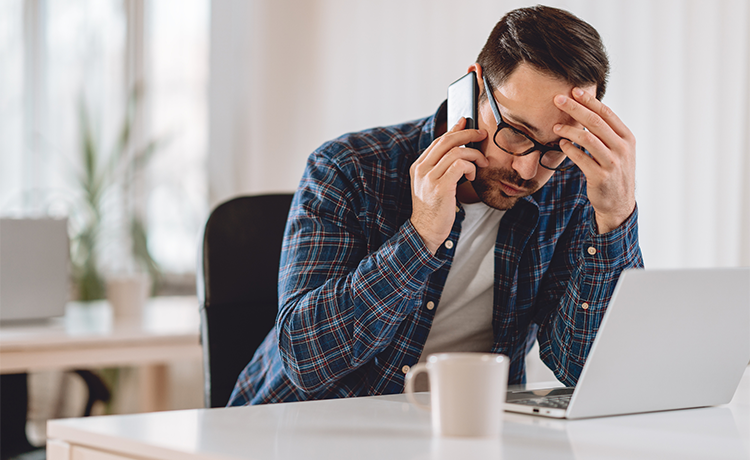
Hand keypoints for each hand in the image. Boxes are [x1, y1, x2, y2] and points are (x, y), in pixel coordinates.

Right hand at [410, 118, 487, 253]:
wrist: (425, 231)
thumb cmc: (434, 209)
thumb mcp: (433, 184)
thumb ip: (441, 167)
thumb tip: (459, 149)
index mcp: (418, 166)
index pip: (438, 141)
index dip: (455, 130)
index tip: (466, 123)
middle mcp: (421, 169)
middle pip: (447, 141)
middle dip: (468, 134)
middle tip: (482, 135)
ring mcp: (429, 178)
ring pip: (456, 152)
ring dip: (474, 155)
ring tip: (480, 164)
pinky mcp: (440, 187)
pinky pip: (460, 165)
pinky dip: (470, 166)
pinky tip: (472, 174)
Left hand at [553, 88, 635, 233]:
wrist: (619, 202)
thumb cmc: (614, 171)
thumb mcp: (618, 150)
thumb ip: (607, 133)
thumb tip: (587, 110)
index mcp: (627, 137)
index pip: (607, 113)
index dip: (589, 100)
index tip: (574, 90)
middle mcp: (622, 148)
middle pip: (595, 122)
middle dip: (575, 108)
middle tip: (558, 100)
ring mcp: (612, 162)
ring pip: (587, 138)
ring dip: (569, 130)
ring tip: (555, 127)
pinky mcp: (600, 176)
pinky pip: (581, 158)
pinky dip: (569, 149)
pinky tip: (561, 144)